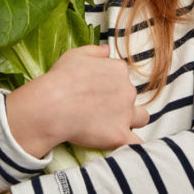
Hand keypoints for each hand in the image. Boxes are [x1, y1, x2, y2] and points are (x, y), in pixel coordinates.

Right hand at [6, 45, 149, 157]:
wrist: (52, 105)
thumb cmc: (61, 78)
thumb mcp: (75, 55)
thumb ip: (95, 51)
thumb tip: (107, 49)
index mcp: (118, 70)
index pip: (122, 76)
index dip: (110, 84)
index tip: (97, 91)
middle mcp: (127, 90)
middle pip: (130, 96)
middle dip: (119, 101)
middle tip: (98, 108)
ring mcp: (126, 113)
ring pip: (141, 117)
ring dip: (132, 120)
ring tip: (113, 125)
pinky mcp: (120, 135)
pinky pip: (136, 142)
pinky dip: (131, 144)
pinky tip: (122, 144)